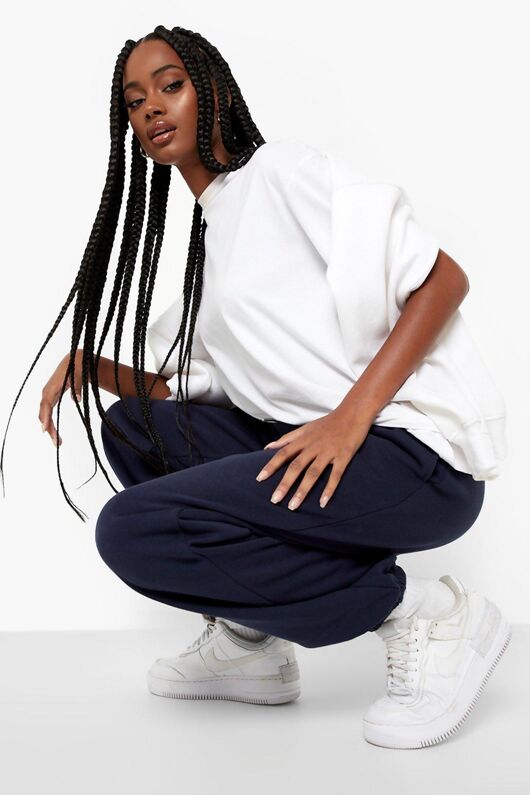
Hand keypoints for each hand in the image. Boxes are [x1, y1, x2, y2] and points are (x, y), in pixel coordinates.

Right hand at [39, 348, 85, 446]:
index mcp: (52, 388)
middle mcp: (47, 393)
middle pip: (44, 414)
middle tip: (58, 443)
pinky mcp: (52, 397)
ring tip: (58, 442)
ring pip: (45, 415)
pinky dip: (50, 423)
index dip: (45, 417)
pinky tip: (54, 433)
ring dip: (50, 428)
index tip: (44, 430)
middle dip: (49, 429)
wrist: (75, 360)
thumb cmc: (77, 367)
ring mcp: (48, 396)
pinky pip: (48, 413)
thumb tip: (77, 400)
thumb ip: (77, 387)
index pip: (46, 405)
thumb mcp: (79, 376)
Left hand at [255, 408, 372, 509]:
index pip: (283, 453)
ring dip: (302, 490)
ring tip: (293, 506)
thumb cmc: (328, 422)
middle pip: (296, 466)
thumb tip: (268, 447)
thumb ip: (287, 438)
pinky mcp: (344, 455)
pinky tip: (322, 503)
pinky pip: (335, 474)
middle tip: (274, 500)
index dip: (271, 466)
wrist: (353, 412)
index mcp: (304, 439)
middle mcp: (314, 446)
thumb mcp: (306, 427)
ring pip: (313, 473)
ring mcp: (329, 451)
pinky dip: (329, 489)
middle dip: (284, 484)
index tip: (259, 479)